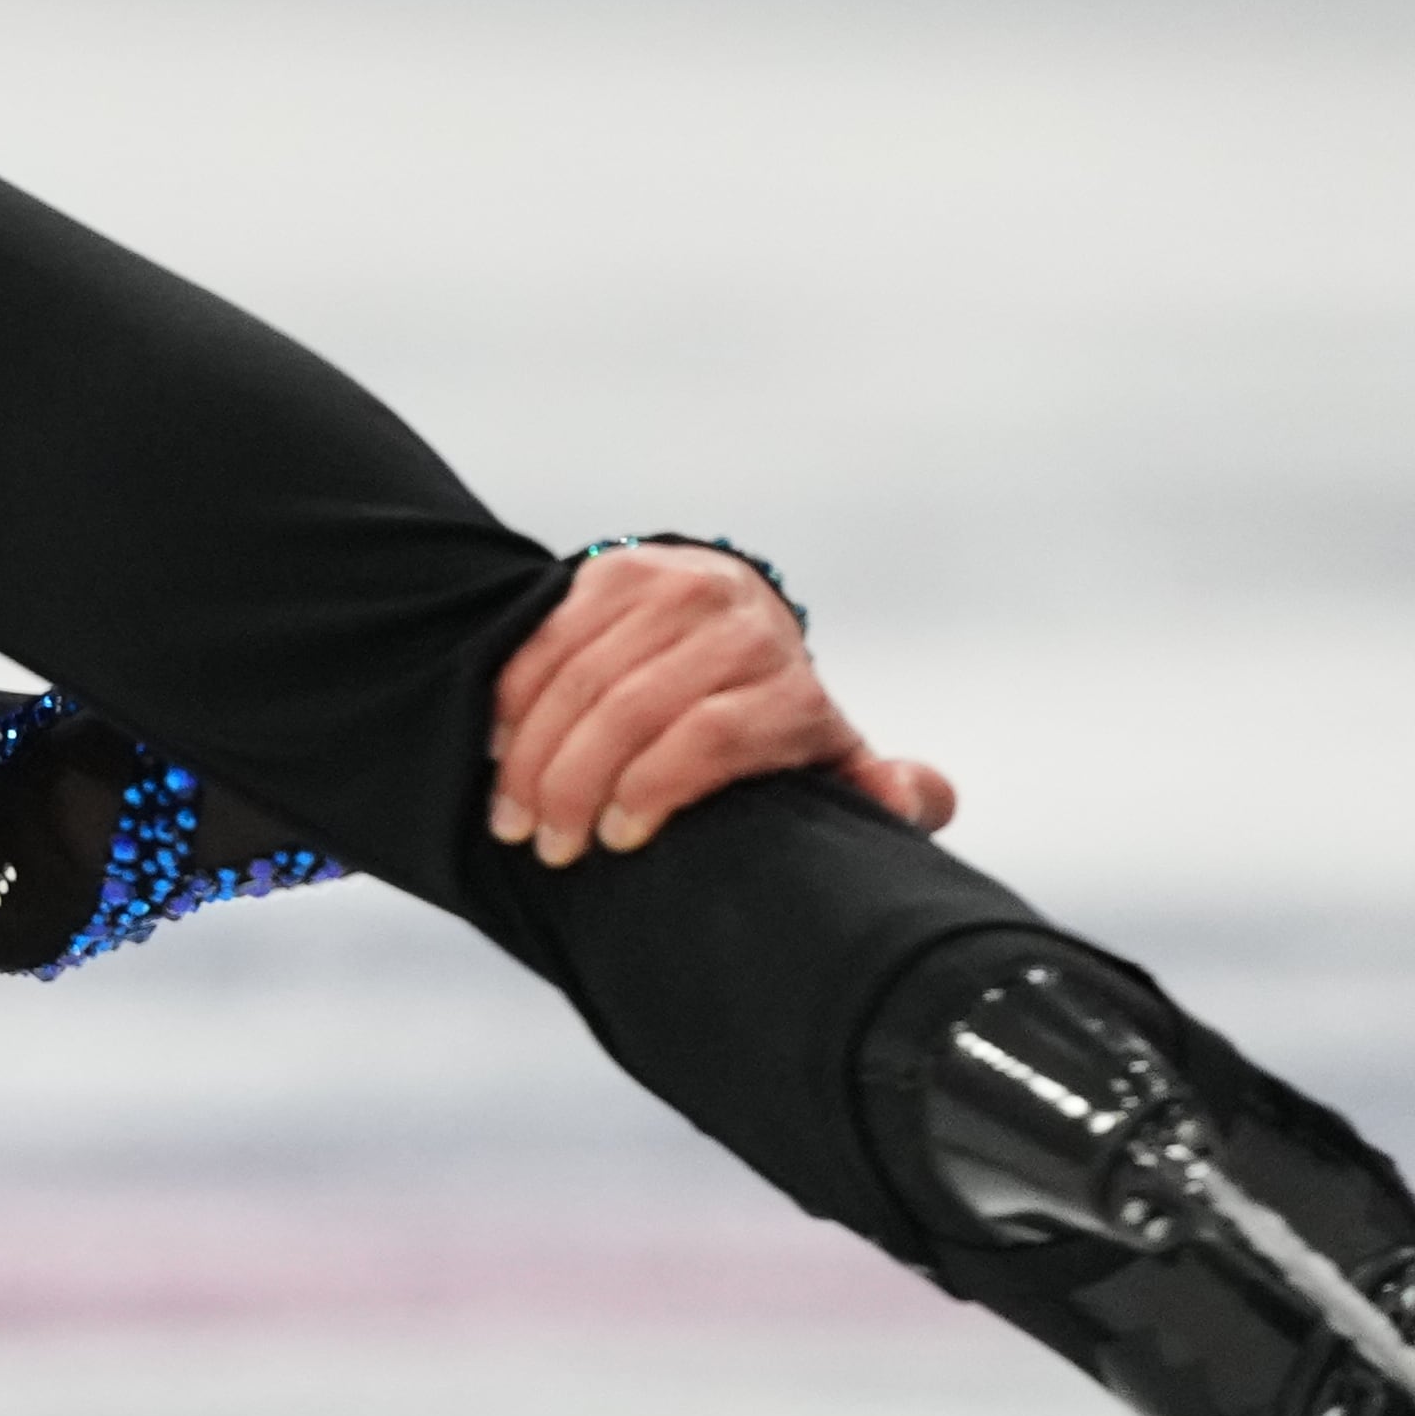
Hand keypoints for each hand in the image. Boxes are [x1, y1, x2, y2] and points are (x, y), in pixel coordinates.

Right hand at [489, 541, 956, 868]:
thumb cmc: (773, 719)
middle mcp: (737, 623)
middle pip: (634, 709)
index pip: (713, 734)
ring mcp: (672, 587)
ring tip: (510, 817)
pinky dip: (513, 700)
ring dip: (530, 754)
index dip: (654, 791)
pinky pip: (548, 641)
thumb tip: (915, 796)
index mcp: (790, 685)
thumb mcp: (828, 759)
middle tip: (543, 846)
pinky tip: (499, 749)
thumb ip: (879, 790)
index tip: (614, 842)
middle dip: (573, 786)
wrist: (737, 617)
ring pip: (580, 677)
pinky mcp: (616, 570)